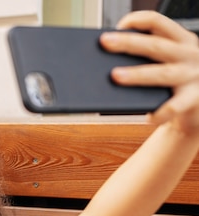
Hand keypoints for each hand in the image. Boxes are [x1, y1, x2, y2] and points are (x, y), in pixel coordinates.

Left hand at [100, 10, 198, 133]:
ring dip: (138, 75)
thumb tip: (109, 58)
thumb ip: (147, 56)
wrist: (198, 106)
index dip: (137, 20)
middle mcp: (189, 55)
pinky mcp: (194, 98)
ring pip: (162, 73)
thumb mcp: (166, 62)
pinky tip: (148, 117)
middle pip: (156, 46)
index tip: (117, 26)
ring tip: (115, 76)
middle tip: (105, 42)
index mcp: (181, 40)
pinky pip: (175, 106)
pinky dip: (160, 112)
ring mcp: (192, 76)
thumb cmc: (174, 82)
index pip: (158, 22)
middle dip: (129, 43)